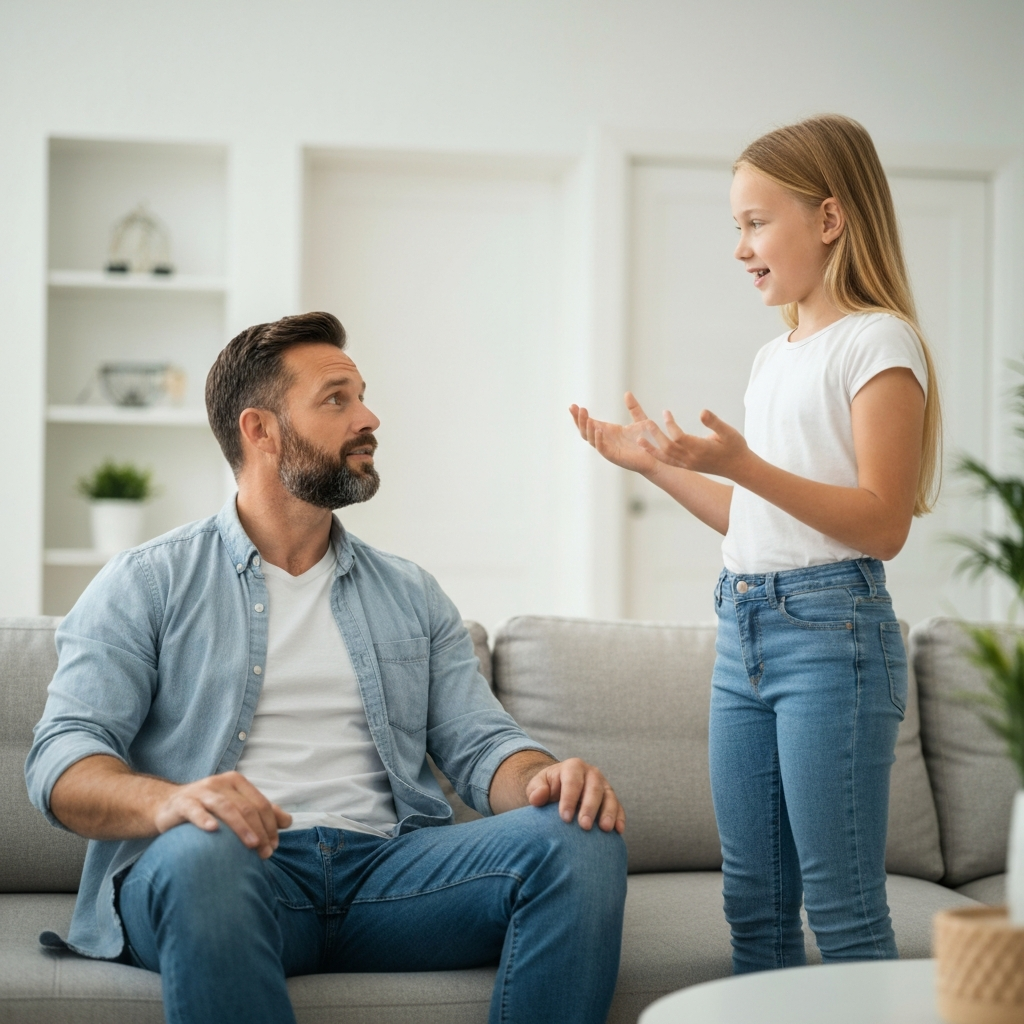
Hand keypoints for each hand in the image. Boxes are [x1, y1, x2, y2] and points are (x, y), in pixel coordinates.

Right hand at [153, 771, 291, 858]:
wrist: (168, 806)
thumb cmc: (208, 808)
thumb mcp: (235, 806)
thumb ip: (261, 812)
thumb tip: (288, 821)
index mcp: (236, 782)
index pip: (260, 803)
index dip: (271, 824)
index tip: (274, 846)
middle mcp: (220, 783)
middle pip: (246, 806)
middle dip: (260, 830)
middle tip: (266, 852)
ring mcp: (201, 791)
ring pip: (225, 807)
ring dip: (241, 827)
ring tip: (252, 845)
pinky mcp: (183, 803)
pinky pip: (195, 810)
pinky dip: (204, 819)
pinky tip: (213, 830)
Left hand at [525, 757, 625, 833]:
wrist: (561, 790)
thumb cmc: (548, 788)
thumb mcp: (538, 785)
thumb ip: (535, 790)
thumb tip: (537, 797)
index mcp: (573, 767)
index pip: (572, 781)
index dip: (569, 799)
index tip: (564, 818)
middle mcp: (591, 773)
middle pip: (594, 788)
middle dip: (589, 807)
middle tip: (584, 826)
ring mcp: (604, 785)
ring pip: (609, 797)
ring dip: (608, 813)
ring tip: (605, 829)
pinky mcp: (611, 798)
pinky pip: (619, 806)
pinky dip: (619, 818)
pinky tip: (619, 831)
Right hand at [570, 393, 660, 475]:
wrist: (657, 458)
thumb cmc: (647, 442)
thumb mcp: (640, 420)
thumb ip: (633, 408)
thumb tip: (627, 393)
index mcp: (608, 432)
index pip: (589, 423)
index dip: (580, 415)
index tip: (573, 405)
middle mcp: (605, 440)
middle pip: (585, 430)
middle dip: (579, 420)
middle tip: (574, 408)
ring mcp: (608, 449)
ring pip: (591, 439)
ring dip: (587, 428)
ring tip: (586, 417)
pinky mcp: (614, 456)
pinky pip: (602, 448)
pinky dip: (598, 439)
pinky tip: (598, 429)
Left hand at [637, 407, 749, 478]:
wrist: (738, 467)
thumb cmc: (735, 446)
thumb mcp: (729, 432)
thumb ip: (714, 422)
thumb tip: (702, 411)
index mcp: (701, 449)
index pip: (680, 438)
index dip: (671, 425)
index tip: (666, 412)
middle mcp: (692, 459)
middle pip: (669, 448)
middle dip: (656, 435)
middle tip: (646, 422)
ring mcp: (688, 465)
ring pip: (666, 457)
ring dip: (651, 448)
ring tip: (638, 440)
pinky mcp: (687, 467)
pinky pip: (669, 462)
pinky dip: (657, 456)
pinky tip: (648, 449)